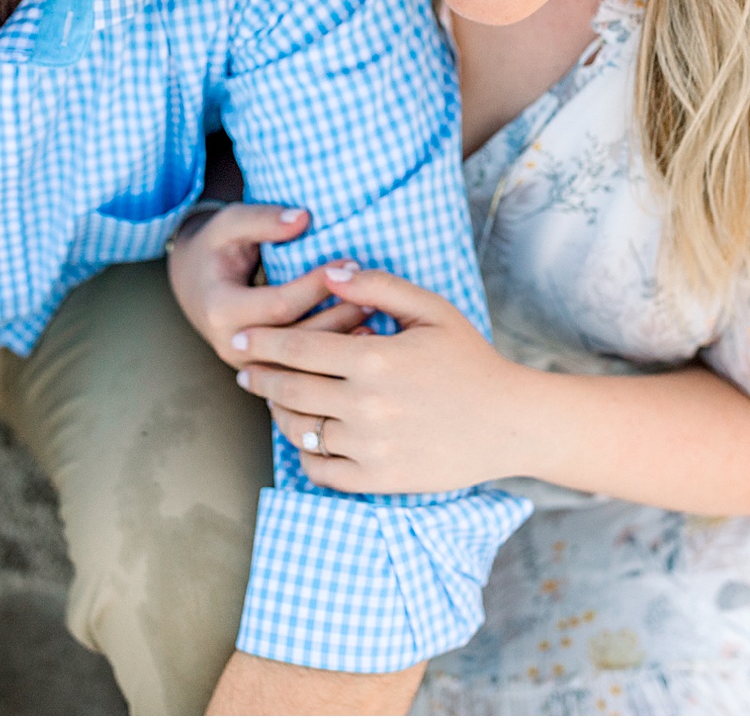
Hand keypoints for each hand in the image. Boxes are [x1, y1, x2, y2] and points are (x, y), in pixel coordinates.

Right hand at [166, 203, 372, 367]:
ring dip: (342, 339)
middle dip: (338, 315)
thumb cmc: (216, 248)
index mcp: (221, 310)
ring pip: (304, 363)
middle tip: (374, 294)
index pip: (280, 305)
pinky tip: (363, 336)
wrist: (196, 283)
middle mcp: (233, 345)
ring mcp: (249, 364)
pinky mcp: (265, 372)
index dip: (317, 286)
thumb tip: (304, 218)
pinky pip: (303, 371)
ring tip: (375, 313)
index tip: (350, 265)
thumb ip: (263, 219)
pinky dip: (334, 357)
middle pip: (296, 339)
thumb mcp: (230, 224)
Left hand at [233, 266, 532, 493]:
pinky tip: (305, 438)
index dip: (260, 343)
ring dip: (279, 414)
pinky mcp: (377, 479)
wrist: (510, 423)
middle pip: (288, 390)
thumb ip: (377, 287)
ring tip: (275, 401)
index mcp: (373, 358)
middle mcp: (365, 405)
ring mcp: (369, 446)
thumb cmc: (470, 359)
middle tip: (244, 372)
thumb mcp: (431, 310)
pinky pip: (320, 470)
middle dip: (257, 378)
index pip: (295, 348)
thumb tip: (328, 270)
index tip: (239, 341)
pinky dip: (305, 454)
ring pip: (300, 431)